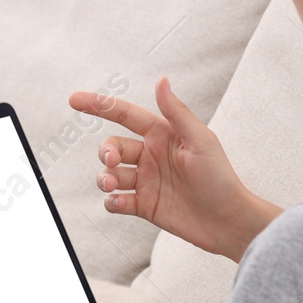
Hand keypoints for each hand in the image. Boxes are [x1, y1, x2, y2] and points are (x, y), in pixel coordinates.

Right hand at [68, 77, 280, 262]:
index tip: (74, 100)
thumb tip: (161, 81)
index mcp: (163, 135)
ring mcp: (146, 181)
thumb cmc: (220, 178)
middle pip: (113, 147)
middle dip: (106, 153)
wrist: (228, 221)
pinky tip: (118, 202)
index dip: (99, 105)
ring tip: (111, 184)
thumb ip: (176, 112)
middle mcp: (151, 156)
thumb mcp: (200, 140)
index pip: (125, 115)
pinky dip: (112, 201)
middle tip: (112, 163)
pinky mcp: (145, 206)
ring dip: (105, 178)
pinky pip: (117, 201)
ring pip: (111, 174)